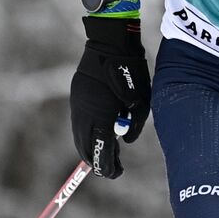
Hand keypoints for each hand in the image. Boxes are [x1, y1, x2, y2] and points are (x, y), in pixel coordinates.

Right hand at [69, 16, 150, 178]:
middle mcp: (84, 116)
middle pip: (86, 150)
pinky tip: (100, 131)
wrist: (110, 44)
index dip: (109, 167)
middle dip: (98, 161)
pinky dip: (88, 133)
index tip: (117, 172)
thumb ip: (135, 126)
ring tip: (108, 151)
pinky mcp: (76, 97)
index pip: (101, 154)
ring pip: (79, 137)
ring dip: (91, 147)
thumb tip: (125, 142)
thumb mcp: (142, 103)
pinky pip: (78, 124)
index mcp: (101, 119)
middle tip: (113, 165)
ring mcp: (77, 106)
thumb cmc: (132, 72)